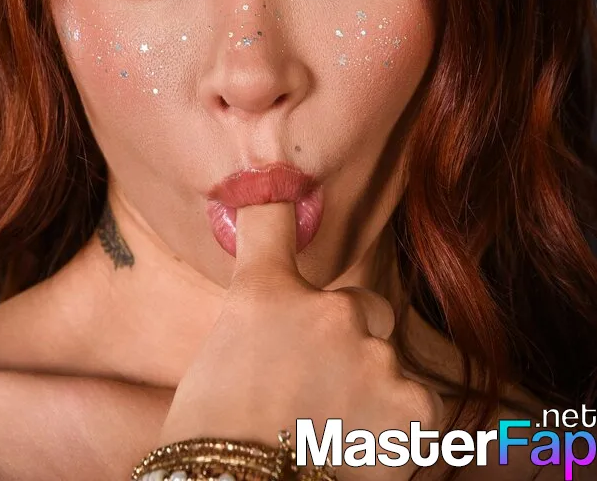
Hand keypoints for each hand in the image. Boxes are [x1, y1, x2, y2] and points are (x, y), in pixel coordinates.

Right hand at [157, 202, 443, 478]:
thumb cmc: (215, 442)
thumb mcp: (215, 369)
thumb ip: (256, 330)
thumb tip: (257, 327)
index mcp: (264, 293)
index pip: (272, 221)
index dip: (278, 201)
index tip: (282, 185)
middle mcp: (326, 310)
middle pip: (360, 307)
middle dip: (347, 339)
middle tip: (314, 392)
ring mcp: (374, 355)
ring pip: (388, 360)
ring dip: (373, 389)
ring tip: (335, 436)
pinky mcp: (413, 404)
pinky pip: (421, 401)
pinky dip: (401, 426)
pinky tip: (363, 451)